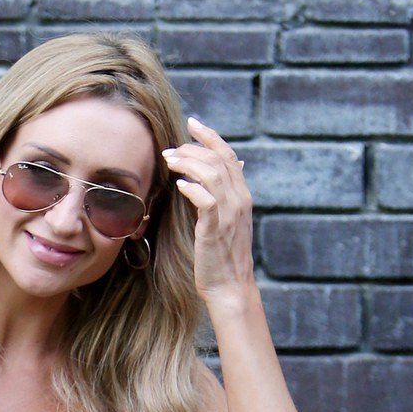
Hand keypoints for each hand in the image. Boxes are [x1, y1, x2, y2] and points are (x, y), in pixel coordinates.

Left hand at [160, 115, 254, 305]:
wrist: (230, 288)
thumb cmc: (223, 257)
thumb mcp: (227, 222)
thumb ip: (222, 197)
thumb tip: (213, 176)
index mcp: (242, 196)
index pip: (229, 155)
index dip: (211, 136)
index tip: (192, 123)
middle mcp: (239, 201)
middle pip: (218, 159)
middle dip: (192, 148)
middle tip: (171, 149)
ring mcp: (229, 215)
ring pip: (212, 174)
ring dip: (188, 163)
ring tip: (170, 161)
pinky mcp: (215, 230)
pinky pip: (206, 200)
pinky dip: (192, 188)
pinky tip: (179, 185)